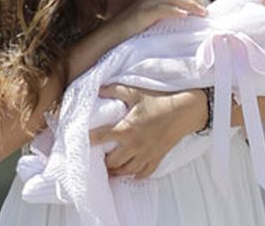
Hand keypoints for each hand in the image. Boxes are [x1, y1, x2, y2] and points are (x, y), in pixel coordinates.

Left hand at [89, 85, 205, 179]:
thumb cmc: (160, 101)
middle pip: (112, 162)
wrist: (185, 111)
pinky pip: (144, 174)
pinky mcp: (157, 158)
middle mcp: (134, 146)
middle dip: (103, 161)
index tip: (78, 141)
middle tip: (98, 156)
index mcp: (126, 129)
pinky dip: (135, 175)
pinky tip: (130, 172)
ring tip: (110, 166)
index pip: (100, 138)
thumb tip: (98, 88)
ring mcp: (146, 155)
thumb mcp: (136, 92)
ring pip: (126, 171)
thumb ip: (115, 90)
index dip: (87, 140)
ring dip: (116, 170)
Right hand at [112, 0, 206, 39]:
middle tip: (208, 13)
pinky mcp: (142, 13)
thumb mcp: (153, 22)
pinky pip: (161, 8)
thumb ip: (167, 19)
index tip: (207, 9)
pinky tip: (184, 15)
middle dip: (196, 0)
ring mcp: (146, 3)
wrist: (108, 38)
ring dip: (190, 4)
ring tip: (202, 13)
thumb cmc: (131, 33)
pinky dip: (174, 10)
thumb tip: (187, 24)